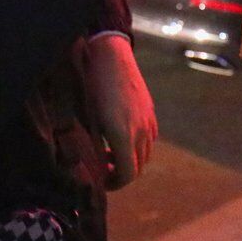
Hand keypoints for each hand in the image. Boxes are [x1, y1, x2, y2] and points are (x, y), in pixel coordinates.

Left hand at [84, 34, 156, 188]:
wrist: (112, 57)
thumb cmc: (95, 88)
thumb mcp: (90, 120)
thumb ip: (96, 148)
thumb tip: (98, 169)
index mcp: (123, 136)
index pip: (127, 174)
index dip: (115, 184)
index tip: (103, 182)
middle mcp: (140, 132)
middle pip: (138, 167)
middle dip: (123, 175)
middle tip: (106, 173)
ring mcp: (149, 122)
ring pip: (146, 154)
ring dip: (131, 161)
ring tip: (112, 156)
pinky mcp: (151, 113)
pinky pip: (150, 140)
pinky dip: (139, 147)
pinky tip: (124, 138)